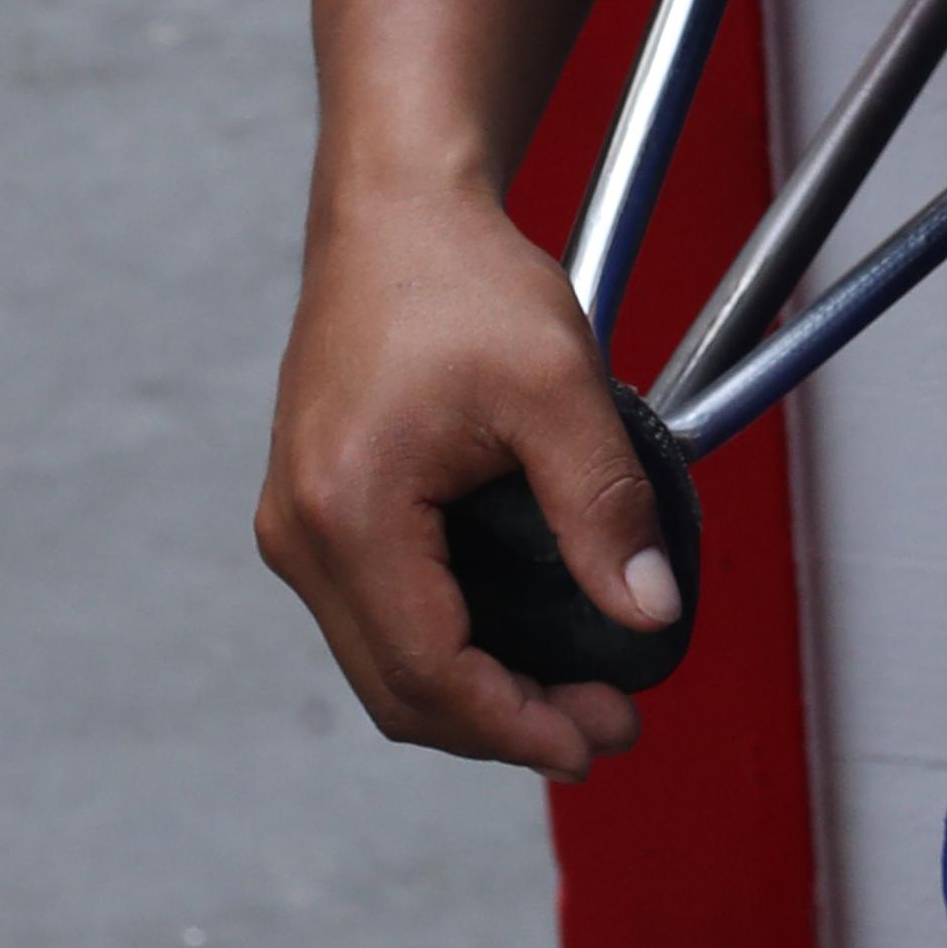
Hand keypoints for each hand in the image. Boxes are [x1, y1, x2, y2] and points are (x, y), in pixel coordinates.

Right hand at [255, 172, 681, 779]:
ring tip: (578, 695)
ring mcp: (298, 526)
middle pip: (398, 689)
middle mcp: (300, 534)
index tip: (598, 739)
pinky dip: (448, 649)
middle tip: (606, 724)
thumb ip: (604, 506)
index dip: (517, 725)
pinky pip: (379, 617)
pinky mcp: (316, 511)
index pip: (428, 672)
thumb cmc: (462, 279)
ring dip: (477, 694)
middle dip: (505, 724)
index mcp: (345, 512)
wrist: (397, 208)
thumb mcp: (557, 384)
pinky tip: (520, 644)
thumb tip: (647, 614)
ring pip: (385, 663)